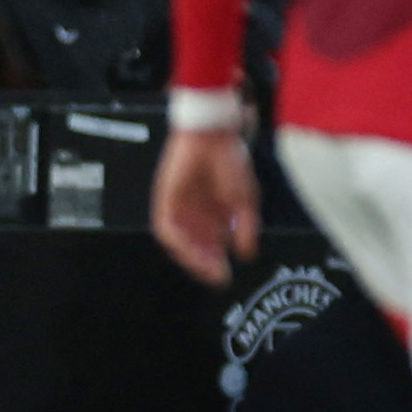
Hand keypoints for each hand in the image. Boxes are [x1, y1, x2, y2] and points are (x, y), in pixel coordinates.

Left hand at [151, 126, 259, 287]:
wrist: (212, 136)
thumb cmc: (230, 161)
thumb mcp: (245, 199)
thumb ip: (246, 226)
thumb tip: (246, 253)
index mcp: (214, 213)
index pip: (211, 246)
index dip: (216, 263)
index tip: (225, 276)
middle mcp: (194, 214)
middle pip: (195, 248)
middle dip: (205, 264)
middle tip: (216, 275)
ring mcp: (178, 208)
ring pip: (180, 242)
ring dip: (191, 257)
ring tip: (205, 266)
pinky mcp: (165, 201)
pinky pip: (167, 229)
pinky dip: (178, 242)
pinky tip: (190, 250)